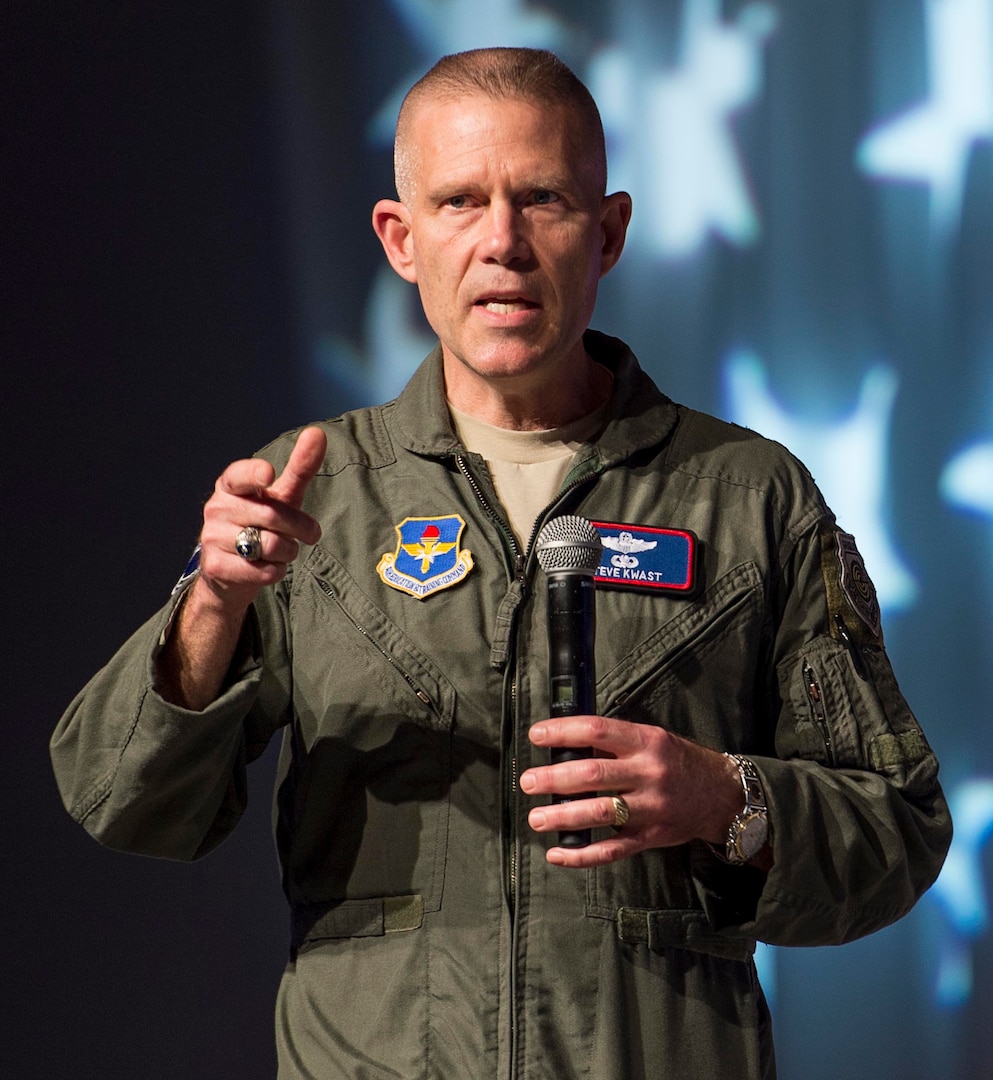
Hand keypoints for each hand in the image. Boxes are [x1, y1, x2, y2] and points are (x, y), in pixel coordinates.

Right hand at [194, 425, 326, 613]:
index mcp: (231, 486)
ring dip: (289, 552)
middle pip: (273, 515)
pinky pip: (265, 570)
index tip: (269, 474)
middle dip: (302, 528)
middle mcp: (217, 508)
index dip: (255, 474)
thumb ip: (299, 468)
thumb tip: (318, 433)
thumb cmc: (260, 525)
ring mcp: (213, 537)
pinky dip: (276, 571)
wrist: (230, 572)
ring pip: (272, 545)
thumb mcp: (281, 496)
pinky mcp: (217, 567)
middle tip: (310, 533)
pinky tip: (265, 566)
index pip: (239, 475)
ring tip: (280, 551)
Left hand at [520, 716, 743, 867]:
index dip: (563, 732)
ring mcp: (650, 807)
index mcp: (646, 741)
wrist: (720, 795)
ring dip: (562, 817)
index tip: (536, 735)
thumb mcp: (651, 740)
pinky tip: (557, 854)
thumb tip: (565, 746)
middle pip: (593, 773)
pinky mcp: (650, 837)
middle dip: (554, 778)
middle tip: (528, 781)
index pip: (597, 730)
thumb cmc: (676, 762)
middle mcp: (648, 772)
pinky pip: (612, 850)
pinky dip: (582, 856)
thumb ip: (614, 743)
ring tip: (536, 818)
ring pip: (600, 813)